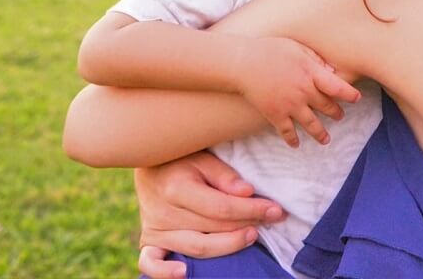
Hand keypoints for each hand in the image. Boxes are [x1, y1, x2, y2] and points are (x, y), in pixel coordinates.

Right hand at [134, 151, 285, 278]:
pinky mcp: (149, 240)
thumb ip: (224, 175)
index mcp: (177, 187)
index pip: (222, 207)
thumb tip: (247, 192)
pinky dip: (165, 273)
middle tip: (271, 220)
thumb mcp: (202, 156)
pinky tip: (184, 273)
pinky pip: (150, 263)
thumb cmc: (180, 158)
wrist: (147, 163)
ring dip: (228, 245)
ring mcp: (155, 228)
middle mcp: (164, 211)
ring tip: (251, 236)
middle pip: (213, 228)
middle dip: (247, 224)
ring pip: (196, 247)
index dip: (252, 210)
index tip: (276, 210)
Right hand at [234, 37, 360, 146]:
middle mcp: (304, 91)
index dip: (350, 95)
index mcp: (311, 73)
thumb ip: (315, 59)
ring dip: (321, 134)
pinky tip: (295, 144)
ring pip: (312, 125)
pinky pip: (287, 132)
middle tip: (340, 116)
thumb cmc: (269, 49)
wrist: (242, 63)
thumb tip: (331, 70)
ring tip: (326, 140)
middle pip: (327, 107)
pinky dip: (292, 139)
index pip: (338, 88)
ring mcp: (290, 105)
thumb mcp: (296, 46)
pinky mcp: (275, 115)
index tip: (356, 98)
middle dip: (336, 113)